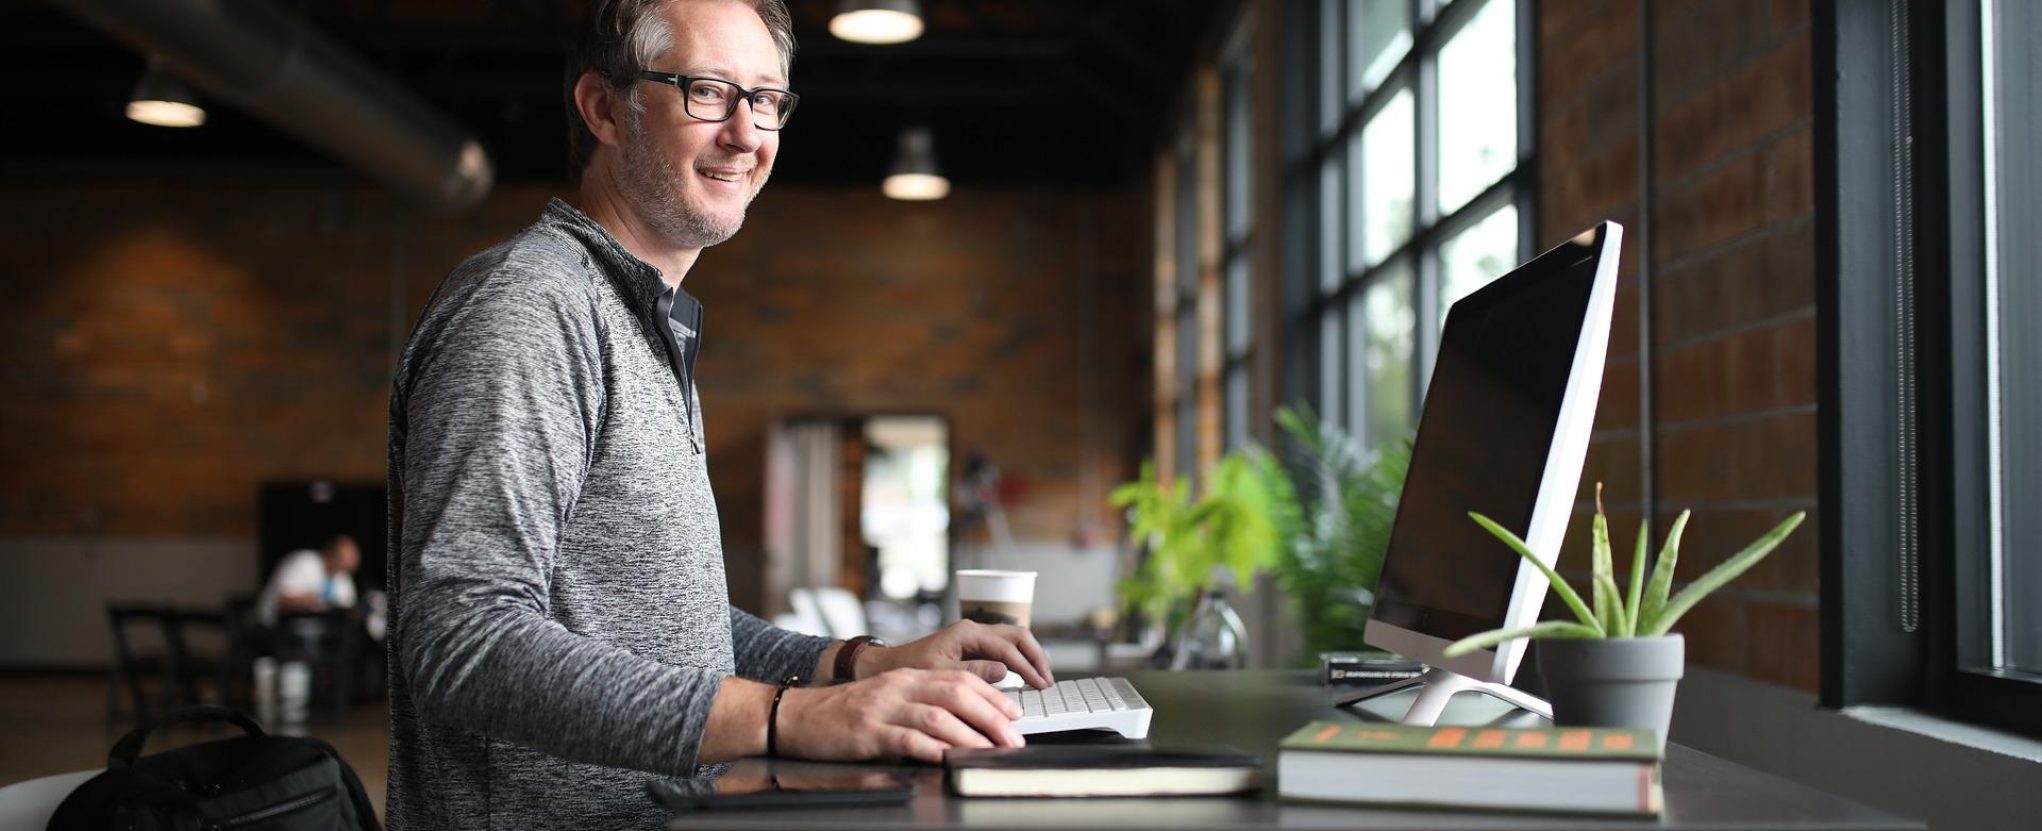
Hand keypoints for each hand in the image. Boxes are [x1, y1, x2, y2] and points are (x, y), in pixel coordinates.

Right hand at [777, 668, 1024, 763]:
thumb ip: (923, 701)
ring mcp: (883, 708)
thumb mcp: (889, 698)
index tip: (1014, 716)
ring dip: (970, 736)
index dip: (993, 697)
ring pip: (938, 716)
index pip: (961, 679)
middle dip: (992, 717)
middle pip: (957, 694)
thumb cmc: (845, 713)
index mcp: (908, 676)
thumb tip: (966, 720)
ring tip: (991, 752)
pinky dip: (933, 749)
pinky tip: (949, 759)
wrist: (797, 715)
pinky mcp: (867, 731)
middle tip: (1013, 739)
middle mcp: (900, 686)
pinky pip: (907, 739)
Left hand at [860, 620, 1053, 687]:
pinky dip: (1019, 659)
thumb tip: (1004, 671)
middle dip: (1036, 657)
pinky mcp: (974, 646)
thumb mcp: (940, 674)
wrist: (889, 666)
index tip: (1040, 685)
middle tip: (1047, 680)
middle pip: (1018, 636)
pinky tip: (1026, 675)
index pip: (1007, 647)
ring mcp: (975, 636)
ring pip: (1013, 639)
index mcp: (967, 633)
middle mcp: (974, 630)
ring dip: (1030, 657)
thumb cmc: (911, 669)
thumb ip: (973, 672)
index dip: (1027, 667)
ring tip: (1042, 678)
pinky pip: (1004, 647)